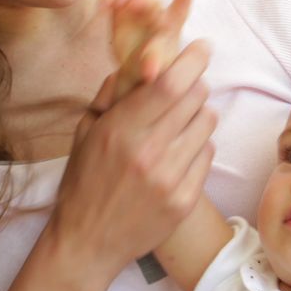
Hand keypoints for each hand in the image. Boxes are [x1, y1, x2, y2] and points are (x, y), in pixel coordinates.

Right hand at [50, 38, 216, 278]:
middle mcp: (149, 152)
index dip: (192, 59)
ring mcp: (171, 178)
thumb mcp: (85, 133)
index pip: (171, 83)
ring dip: (196, 116)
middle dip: (193, 85)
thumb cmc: (83, 183)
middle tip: (182, 90)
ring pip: (207, 123)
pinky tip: (177, 156)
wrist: (88, 242)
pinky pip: (207, 154)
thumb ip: (110, 95)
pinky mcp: (185, 199)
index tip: (200, 48)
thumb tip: (137, 62)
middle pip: (196, 97)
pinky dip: (197, 147)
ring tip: (176, 127)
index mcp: (120, 130)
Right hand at [109, 0, 194, 98]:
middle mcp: (155, 12)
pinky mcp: (120, 11)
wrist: (136, 67)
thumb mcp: (156, 65)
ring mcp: (137, 9)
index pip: (181, 8)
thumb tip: (150, 74)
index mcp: (171, 25)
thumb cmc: (154, 65)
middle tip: (133, 4)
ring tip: (115, 3)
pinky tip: (102, 4)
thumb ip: (153, 64)